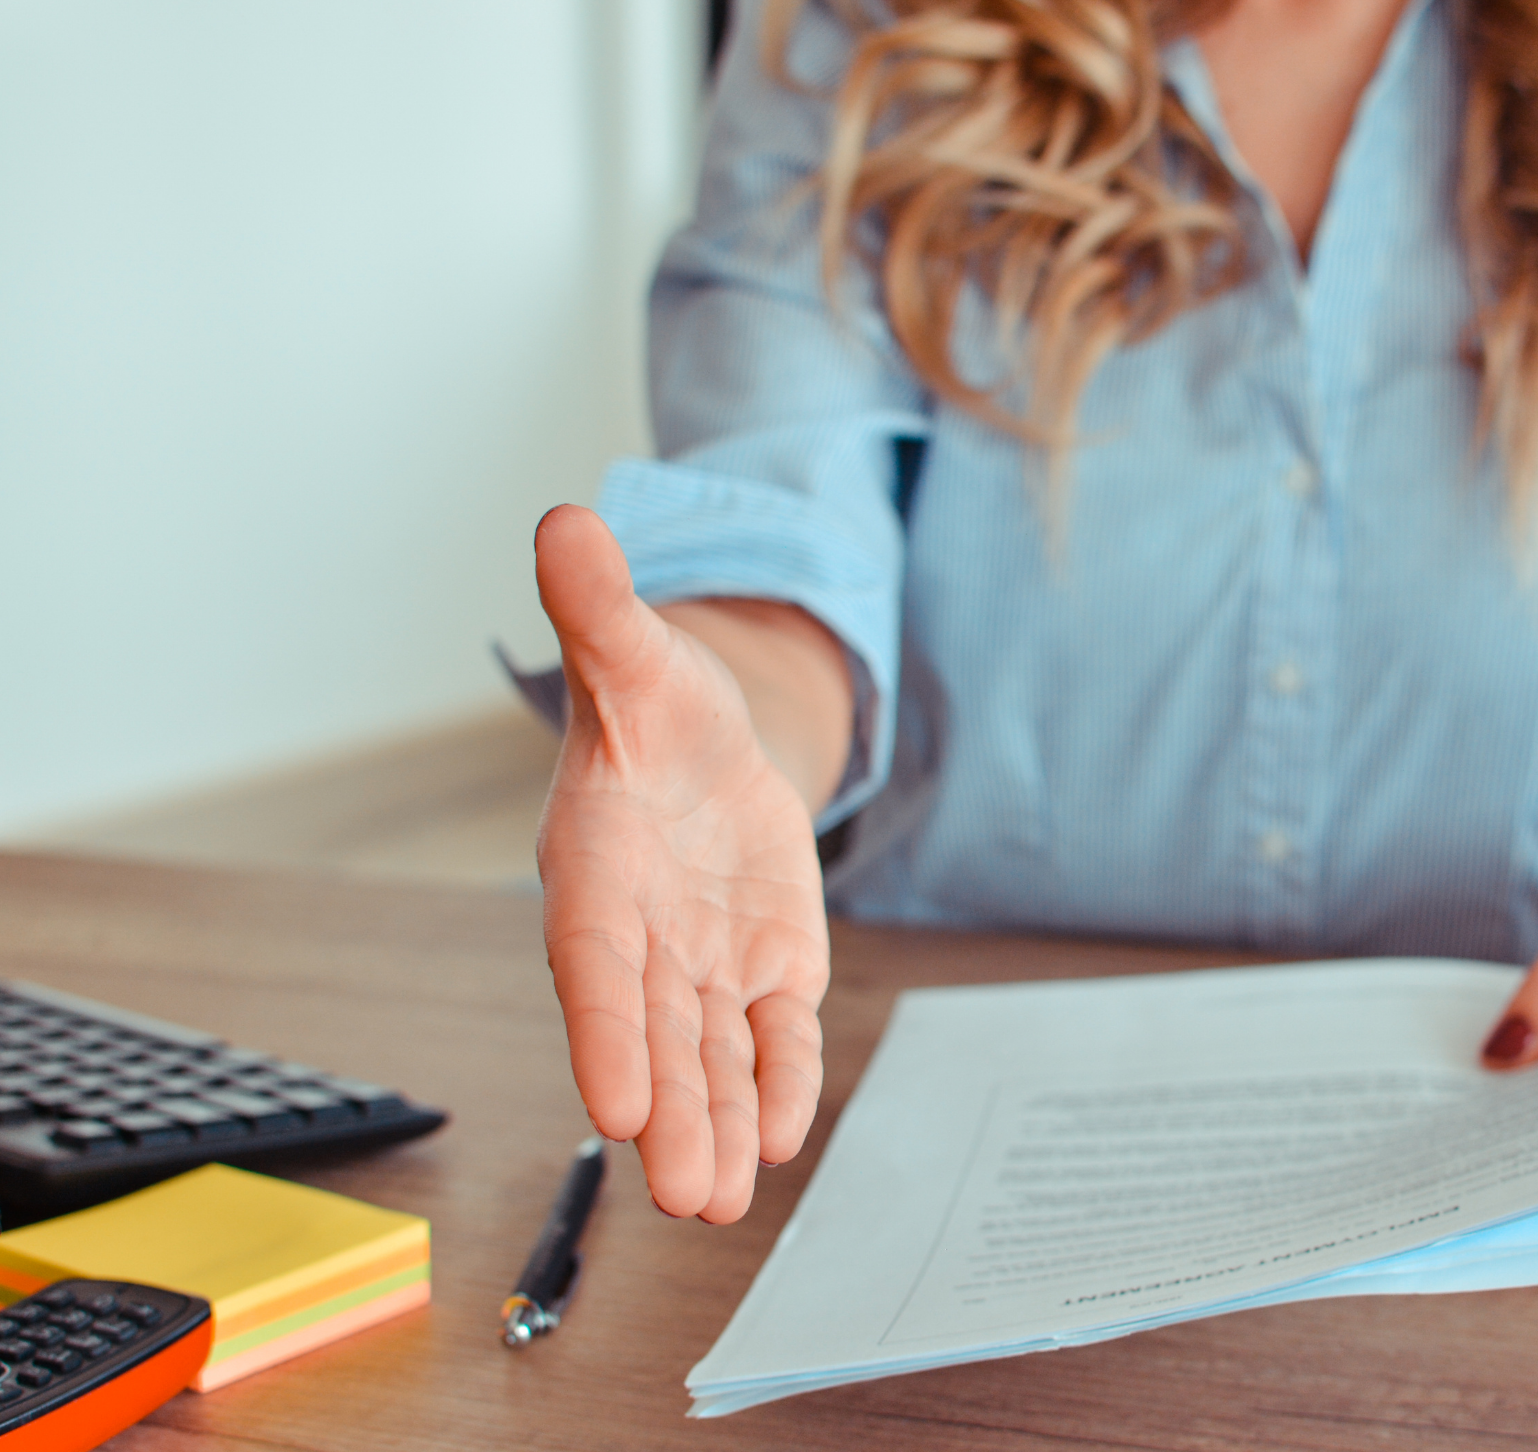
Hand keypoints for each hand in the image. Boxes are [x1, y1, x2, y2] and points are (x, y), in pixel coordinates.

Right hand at [533, 504, 829, 1221]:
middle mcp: (644, 934)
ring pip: (711, 1053)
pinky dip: (780, 1077)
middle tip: (687, 1195)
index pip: (594, 963)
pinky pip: (774, 1034)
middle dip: (671, 1112)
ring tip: (724, 1201)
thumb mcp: (639, 653)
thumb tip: (566, 520)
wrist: (707, 744)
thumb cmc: (655, 705)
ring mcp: (705, 961)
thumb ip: (602, 608)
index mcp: (595, 870)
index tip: (618, 1105)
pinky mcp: (766, 968)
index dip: (605, 1031)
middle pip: (652, 1034)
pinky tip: (786, 1132)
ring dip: (720, 1122)